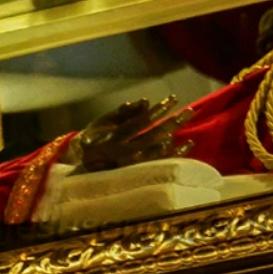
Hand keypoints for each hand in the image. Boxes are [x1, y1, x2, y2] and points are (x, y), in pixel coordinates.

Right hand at [70, 96, 194, 173]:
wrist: (83, 163)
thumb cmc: (95, 137)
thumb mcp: (104, 121)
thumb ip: (124, 111)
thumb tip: (145, 102)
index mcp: (114, 136)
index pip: (141, 122)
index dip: (157, 110)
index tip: (172, 100)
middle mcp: (124, 151)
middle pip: (154, 135)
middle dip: (173, 122)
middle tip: (189, 110)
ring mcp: (132, 165)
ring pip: (160, 152)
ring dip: (177, 135)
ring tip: (189, 122)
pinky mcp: (138, 173)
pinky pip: (161, 164)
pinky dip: (176, 154)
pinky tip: (188, 144)